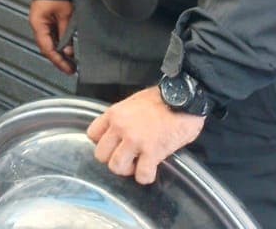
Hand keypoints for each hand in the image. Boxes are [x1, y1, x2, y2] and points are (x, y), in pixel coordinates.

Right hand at [29, 0, 76, 74]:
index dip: (58, 60)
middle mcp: (37, 26)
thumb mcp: (65, 14)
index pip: (47, 48)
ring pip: (49, 44)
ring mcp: (41, 23)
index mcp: (38, 24)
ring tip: (71, 64)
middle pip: (47, 48)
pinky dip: (59, 45)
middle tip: (71, 70)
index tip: (68, 69)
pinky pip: (52, 37)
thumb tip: (68, 51)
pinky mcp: (46, 21)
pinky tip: (67, 51)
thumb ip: (66, 33)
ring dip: (59, 54)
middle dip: (58, 60)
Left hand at [87, 87, 205, 183]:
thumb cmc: (162, 99)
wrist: (184, 98)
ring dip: (127, 170)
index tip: (113, 145)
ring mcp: (135, 140)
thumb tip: (120, 132)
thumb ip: (123, 117)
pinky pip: (142, 175)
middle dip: (112, 159)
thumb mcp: (133, 102)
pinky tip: (151, 170)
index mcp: (114, 114)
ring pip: (116, 167)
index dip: (102, 143)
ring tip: (138, 164)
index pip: (92, 135)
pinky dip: (146, 177)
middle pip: (100, 155)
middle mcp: (120, 127)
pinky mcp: (153, 151)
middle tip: (126, 158)